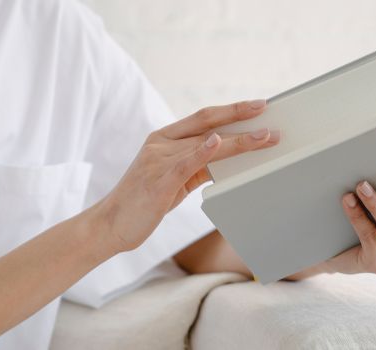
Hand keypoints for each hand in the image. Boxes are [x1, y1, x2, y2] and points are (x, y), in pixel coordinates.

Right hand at [93, 100, 279, 252]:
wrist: (110, 225)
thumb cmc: (142, 203)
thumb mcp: (173, 180)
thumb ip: (196, 166)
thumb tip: (225, 157)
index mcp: (163, 139)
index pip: (202, 118)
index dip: (230, 109)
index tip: (255, 105)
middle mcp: (161, 144)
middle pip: (207, 123)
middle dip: (239, 115)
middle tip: (266, 108)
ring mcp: (158, 161)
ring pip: (205, 143)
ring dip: (238, 140)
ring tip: (265, 137)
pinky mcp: (159, 181)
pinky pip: (185, 162)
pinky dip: (203, 150)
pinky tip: (219, 142)